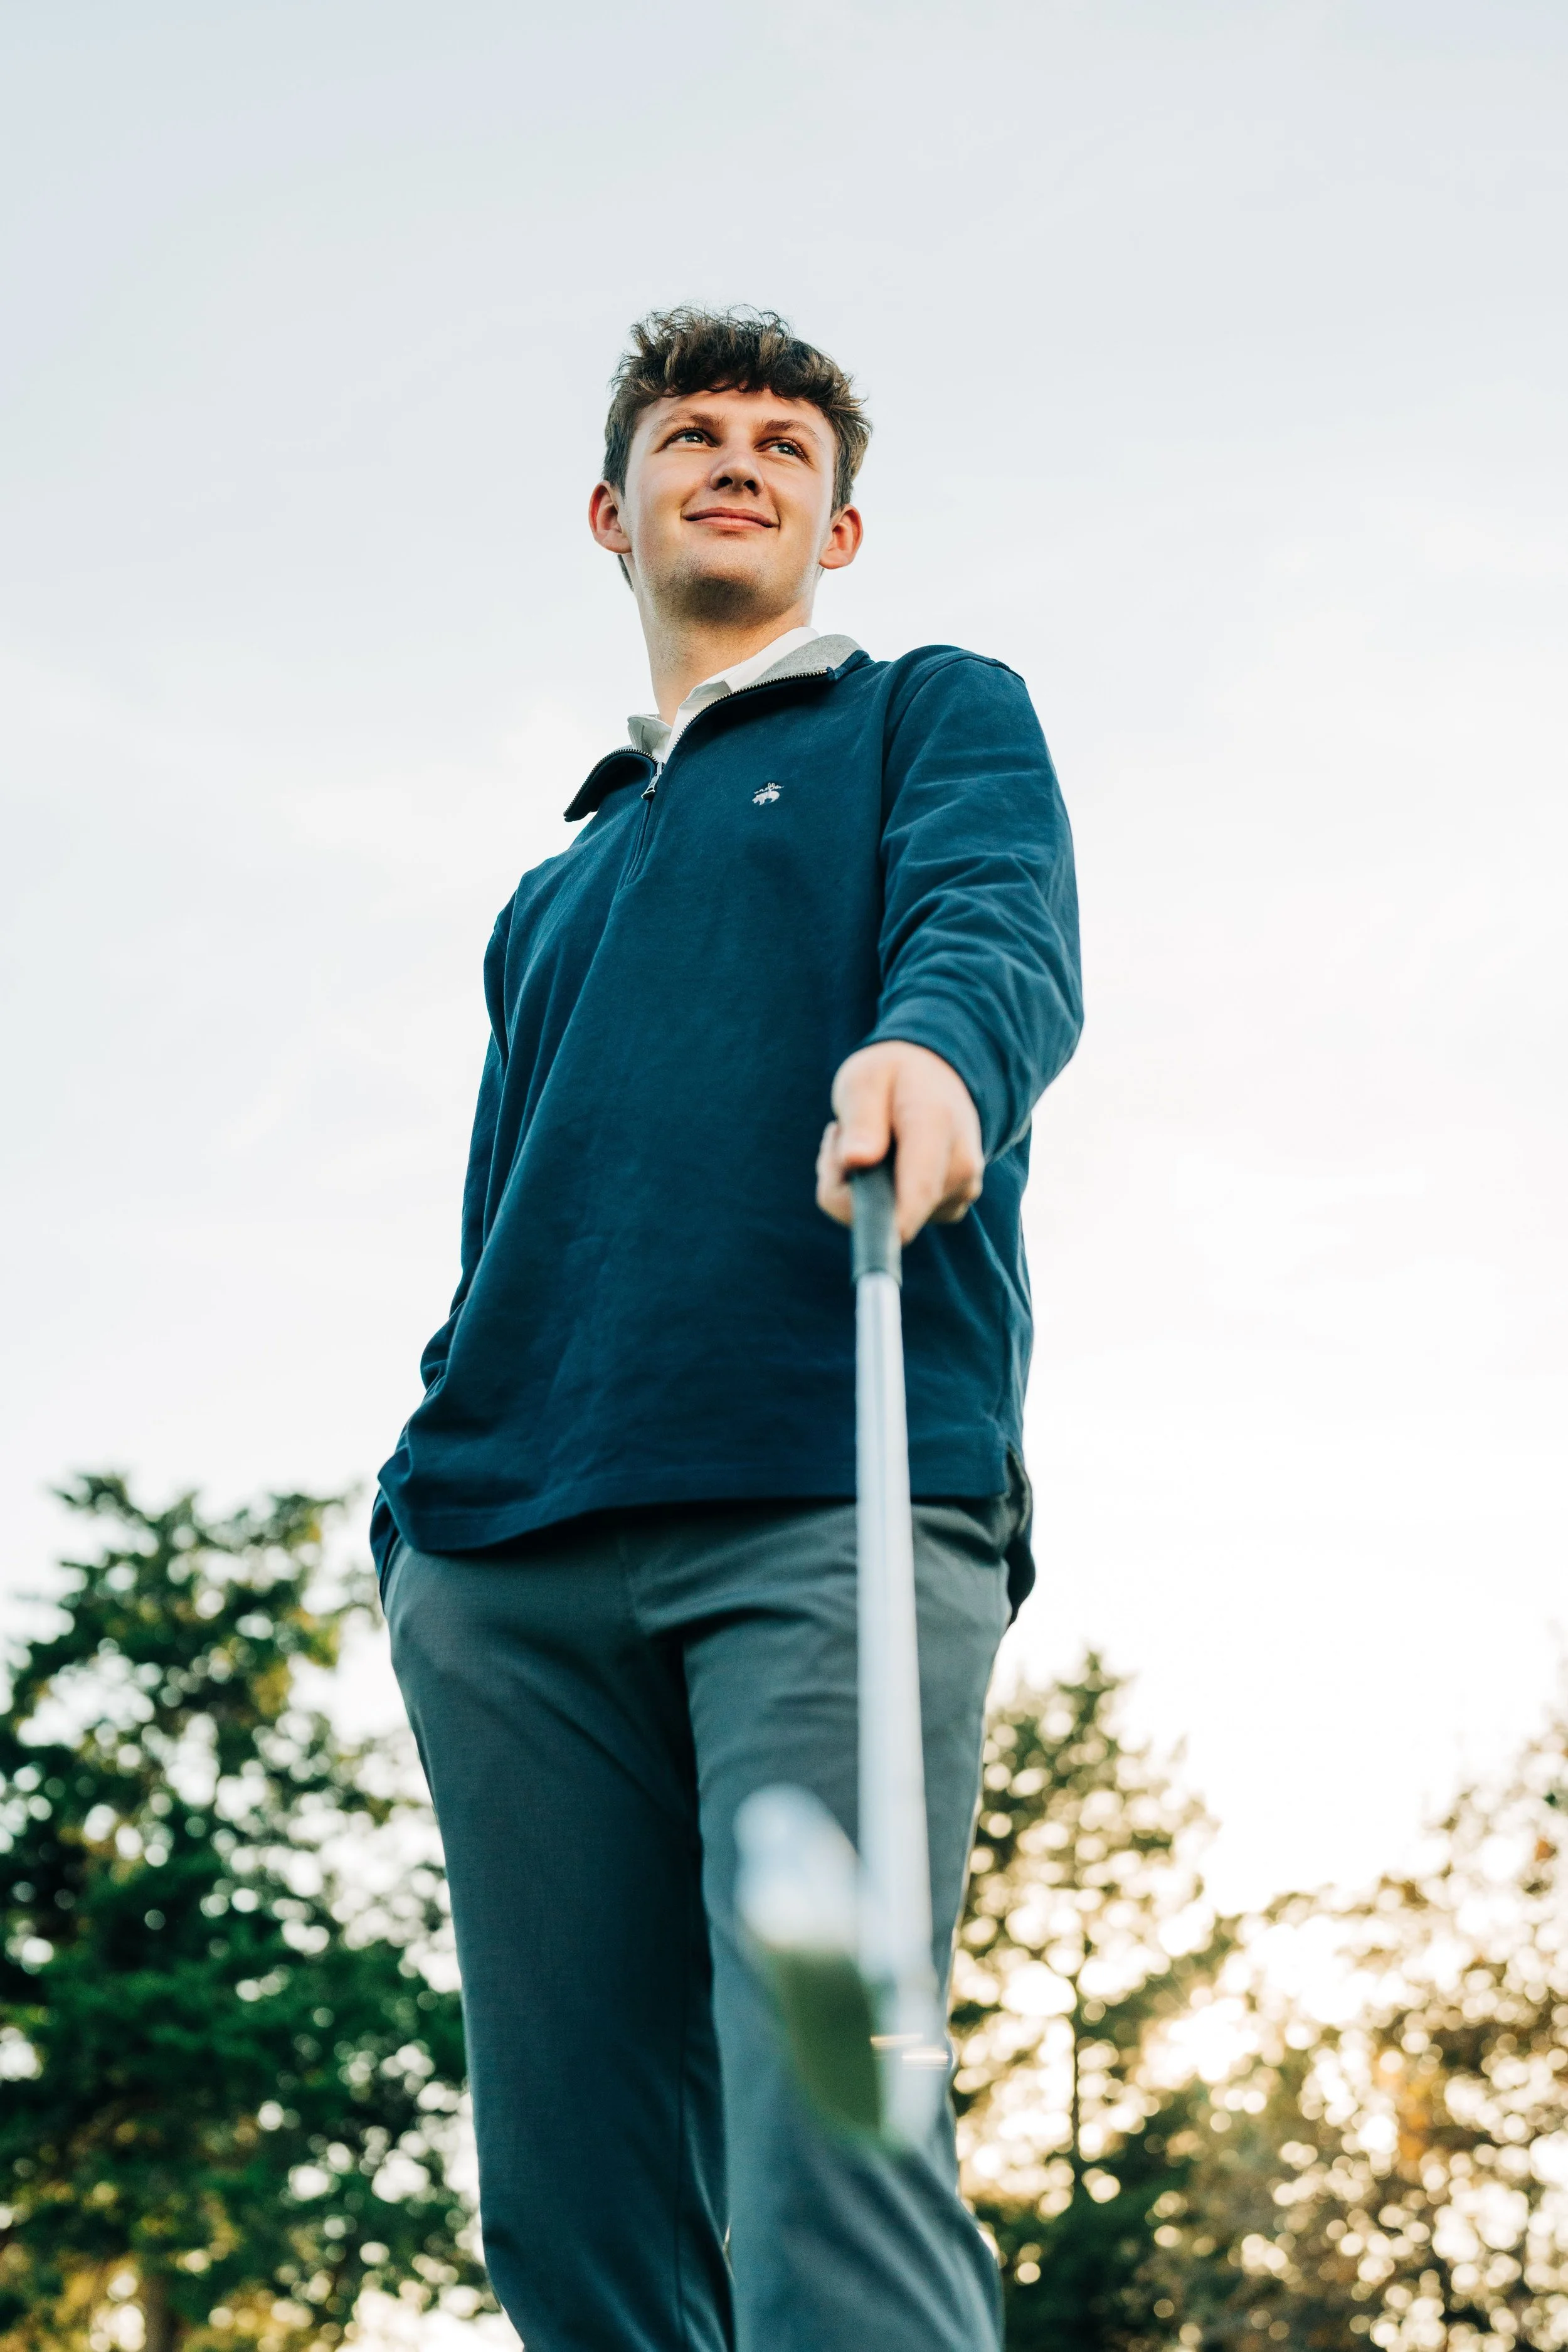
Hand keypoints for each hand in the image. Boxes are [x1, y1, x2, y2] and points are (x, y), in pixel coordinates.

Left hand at [816, 1041, 983, 1243]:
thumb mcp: (865, 1079)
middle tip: (839, 1135)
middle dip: (846, 1184)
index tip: (856, 1234)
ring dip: (859, 1188)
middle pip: (889, 1216)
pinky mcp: (950, 1208)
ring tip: (864, 1141)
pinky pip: (898, 1220)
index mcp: (937, 1128)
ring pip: (889, 1220)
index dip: (881, 1226)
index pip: (916, 1193)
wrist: (939, 1075)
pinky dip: (877, 1196)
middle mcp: (959, 1168)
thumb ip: (861, 1118)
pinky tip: (882, 1159)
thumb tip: (856, 1161)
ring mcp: (960, 1192)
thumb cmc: (894, 1076)